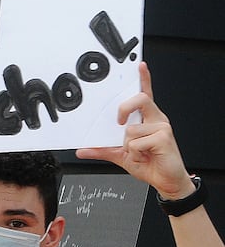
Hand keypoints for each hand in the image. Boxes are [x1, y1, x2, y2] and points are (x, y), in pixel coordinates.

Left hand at [77, 62, 193, 199]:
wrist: (165, 181)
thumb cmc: (147, 163)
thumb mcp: (119, 155)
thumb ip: (101, 149)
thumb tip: (81, 150)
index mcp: (147, 118)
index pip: (146, 94)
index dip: (144, 79)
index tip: (140, 65)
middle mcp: (156, 119)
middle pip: (139, 99)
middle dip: (124, 108)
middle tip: (118, 123)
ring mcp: (162, 127)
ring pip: (130, 130)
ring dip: (127, 147)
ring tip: (139, 153)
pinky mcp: (164, 137)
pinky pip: (134, 143)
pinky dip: (133, 154)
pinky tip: (144, 157)